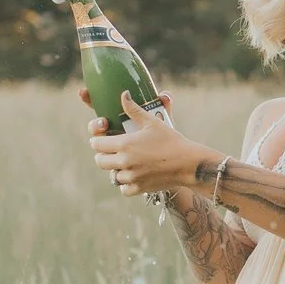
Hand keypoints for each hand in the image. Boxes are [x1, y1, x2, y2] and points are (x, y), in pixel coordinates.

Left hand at [83, 94, 209, 195]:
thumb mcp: (152, 122)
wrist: (188, 163)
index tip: (102, 140)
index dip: (97, 141)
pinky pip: (123, 188)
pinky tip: (133, 175)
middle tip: (112, 152)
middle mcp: (124, 161)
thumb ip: (134, 109)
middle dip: (103, 155)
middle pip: (100, 161)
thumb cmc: (171, 140)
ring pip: (111, 176)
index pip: (96, 144)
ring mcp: (131, 176)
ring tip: (125, 163)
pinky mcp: (139, 188)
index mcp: (124, 144)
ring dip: (115, 170)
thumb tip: (123, 95)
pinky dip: (125, 184)